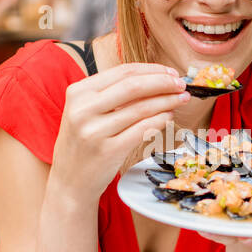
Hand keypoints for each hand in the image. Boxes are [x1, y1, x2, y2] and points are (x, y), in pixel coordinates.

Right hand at [48, 62, 189, 200]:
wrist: (70, 181)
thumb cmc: (83, 143)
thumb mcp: (87, 112)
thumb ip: (112, 95)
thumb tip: (156, 79)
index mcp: (78, 92)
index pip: (122, 72)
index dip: (152, 70)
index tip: (171, 73)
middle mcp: (83, 109)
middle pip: (133, 86)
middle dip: (163, 83)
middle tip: (182, 85)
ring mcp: (94, 131)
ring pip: (141, 108)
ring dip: (167, 101)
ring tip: (181, 100)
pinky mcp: (108, 150)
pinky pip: (142, 130)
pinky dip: (160, 120)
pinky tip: (169, 116)